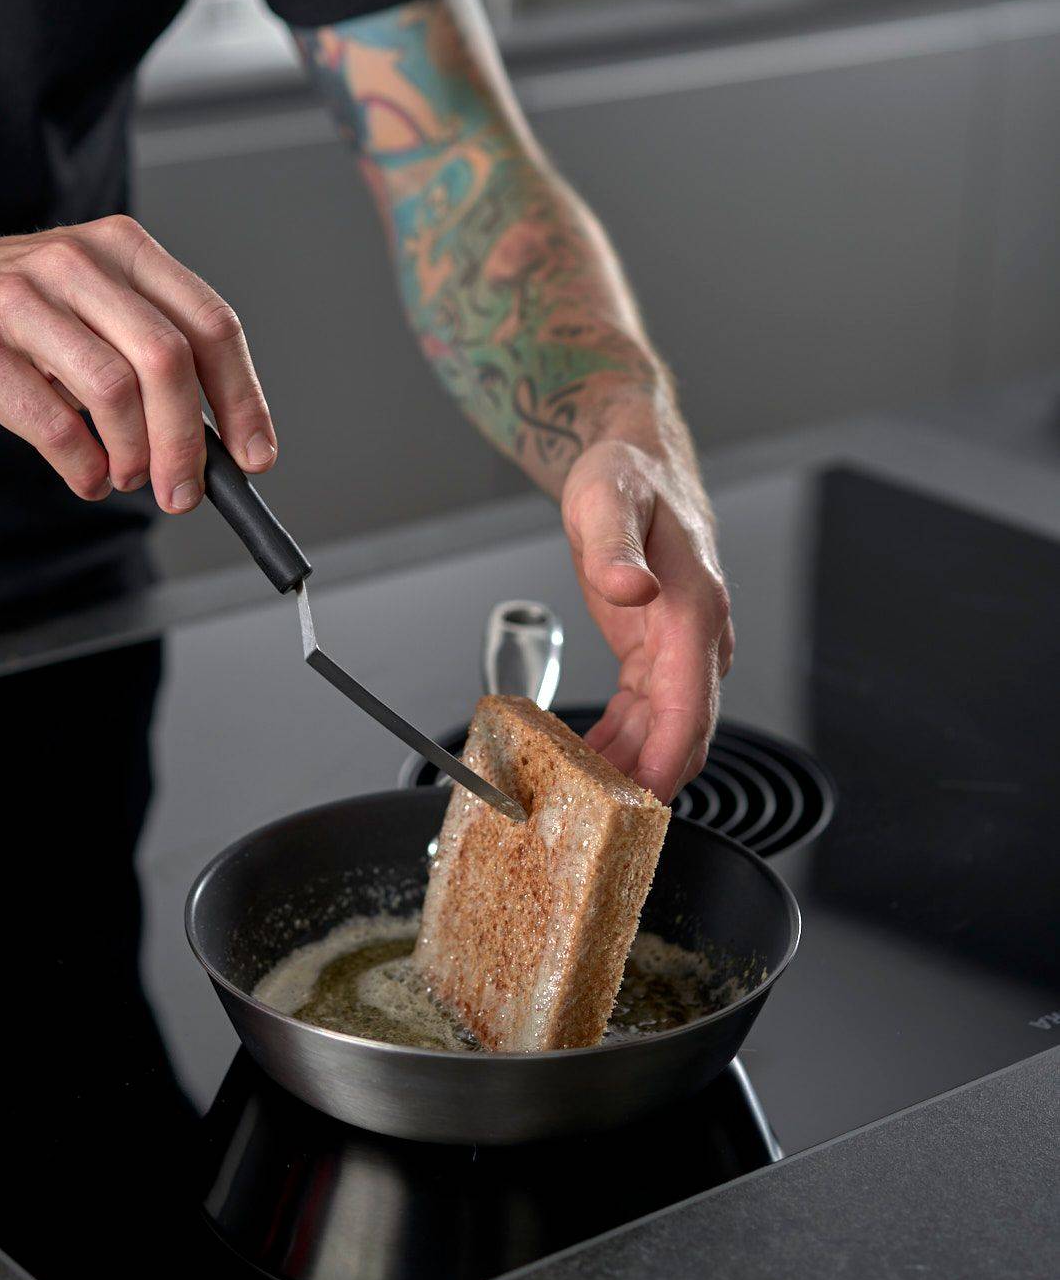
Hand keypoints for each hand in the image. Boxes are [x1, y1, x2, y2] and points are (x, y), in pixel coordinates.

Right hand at [0, 215, 275, 510]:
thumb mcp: (81, 303)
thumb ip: (145, 350)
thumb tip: (217, 435)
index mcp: (119, 248)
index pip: (209, 322)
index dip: (242, 396)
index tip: (256, 454)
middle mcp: (76, 263)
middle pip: (169, 361)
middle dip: (189, 442)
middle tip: (185, 491)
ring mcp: (22, 301)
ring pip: (115, 393)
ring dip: (134, 455)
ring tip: (125, 477)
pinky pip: (54, 424)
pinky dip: (82, 465)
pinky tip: (85, 475)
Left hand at [561, 437, 733, 804]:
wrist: (634, 460)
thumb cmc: (625, 476)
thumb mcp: (606, 501)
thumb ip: (614, 547)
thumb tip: (632, 586)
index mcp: (694, 606)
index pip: (691, 702)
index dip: (670, 757)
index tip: (646, 801)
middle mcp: (698, 634)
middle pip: (684, 729)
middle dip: (648, 778)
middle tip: (600, 819)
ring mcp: (681, 648)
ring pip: (664, 730)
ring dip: (629, 767)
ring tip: (581, 800)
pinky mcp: (657, 654)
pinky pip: (644, 716)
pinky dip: (619, 744)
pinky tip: (586, 765)